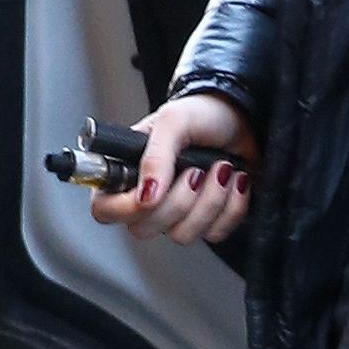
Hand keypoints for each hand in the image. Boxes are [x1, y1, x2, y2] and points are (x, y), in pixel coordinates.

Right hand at [89, 90, 257, 245]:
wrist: (243, 117)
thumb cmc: (202, 114)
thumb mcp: (174, 122)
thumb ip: (155, 157)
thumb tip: (146, 197)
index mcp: (128, 171)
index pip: (104, 209)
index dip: (126, 209)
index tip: (153, 193)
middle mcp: (148, 197)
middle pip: (144, 229)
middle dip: (178, 201)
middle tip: (196, 170)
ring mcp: (178, 212)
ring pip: (182, 235)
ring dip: (211, 200)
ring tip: (222, 168)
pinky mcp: (208, 220)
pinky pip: (214, 234)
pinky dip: (232, 207)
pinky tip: (235, 181)